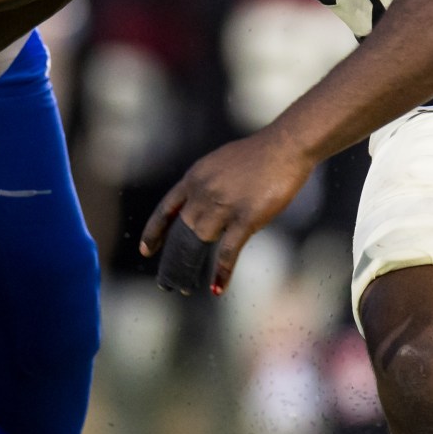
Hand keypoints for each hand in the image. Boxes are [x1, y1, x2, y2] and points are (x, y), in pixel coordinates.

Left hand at [139, 130, 315, 295]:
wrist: (286, 145)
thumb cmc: (260, 153)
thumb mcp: (221, 164)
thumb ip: (209, 186)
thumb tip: (205, 208)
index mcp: (195, 177)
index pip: (166, 209)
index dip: (154, 232)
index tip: (146, 250)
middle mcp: (203, 191)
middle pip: (182, 231)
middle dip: (175, 256)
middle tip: (170, 279)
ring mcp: (223, 205)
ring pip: (201, 240)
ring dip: (192, 265)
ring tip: (187, 285)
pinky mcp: (245, 218)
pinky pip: (228, 251)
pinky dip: (221, 272)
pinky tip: (217, 288)